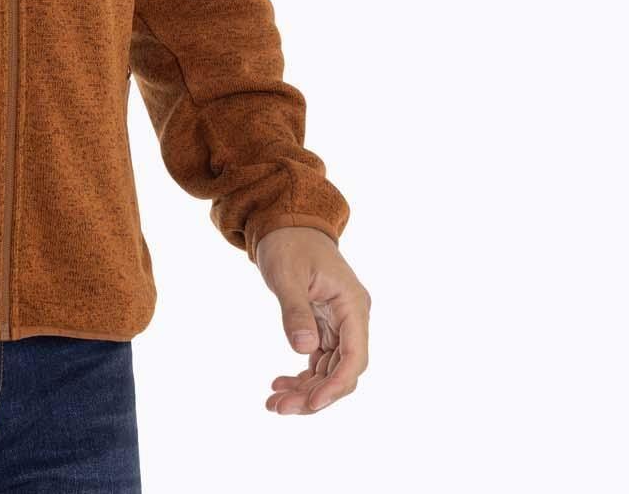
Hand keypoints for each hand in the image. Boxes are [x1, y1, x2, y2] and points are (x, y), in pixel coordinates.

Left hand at [255, 225, 369, 413]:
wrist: (286, 220)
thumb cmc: (287, 242)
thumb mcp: (286, 273)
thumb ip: (295, 310)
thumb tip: (304, 350)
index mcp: (352, 305)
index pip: (354, 356)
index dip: (335, 385)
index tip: (311, 404)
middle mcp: (352, 317)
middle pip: (342, 370)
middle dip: (314, 394)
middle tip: (278, 408)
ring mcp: (340, 323)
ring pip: (330, 369)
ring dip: (306, 389)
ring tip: (274, 402)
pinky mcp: (325, 324)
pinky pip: (319, 359)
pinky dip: (302, 374)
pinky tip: (279, 384)